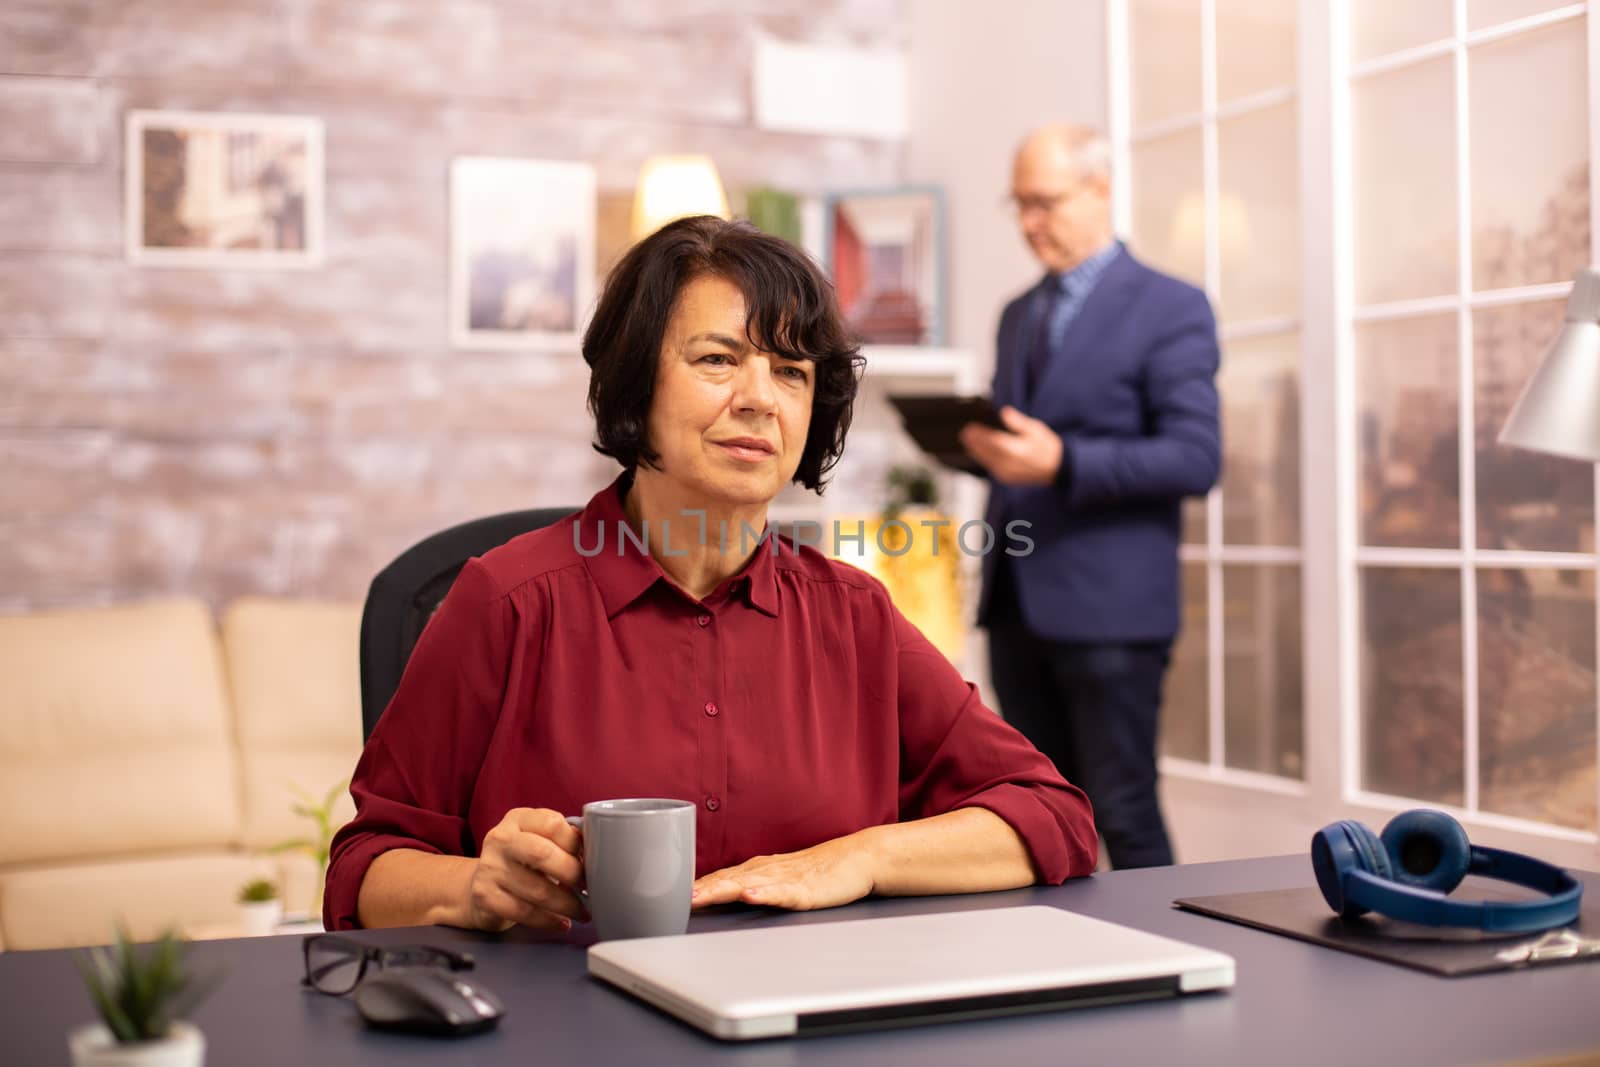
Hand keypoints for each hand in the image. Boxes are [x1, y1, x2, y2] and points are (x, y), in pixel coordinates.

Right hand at [464, 807, 588, 932]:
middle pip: (542, 855)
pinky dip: (548, 921)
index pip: (552, 824)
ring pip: (536, 890)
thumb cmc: (521, 860)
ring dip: (566, 905)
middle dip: (572, 874)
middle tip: (588, 888)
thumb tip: (598, 855)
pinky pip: (523, 912)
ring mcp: (490, 867)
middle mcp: (500, 839)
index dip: (576, 844)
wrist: (481, 883)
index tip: (591, 859)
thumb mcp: (537, 839)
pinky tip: (562, 923)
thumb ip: (562, 841)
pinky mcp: (484, 896)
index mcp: (518, 819)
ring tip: (582, 912)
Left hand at [691, 835, 876, 911]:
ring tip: (700, 897)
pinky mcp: (807, 890)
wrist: (857, 859)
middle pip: (727, 880)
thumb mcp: (778, 878)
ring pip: (748, 884)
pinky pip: (783, 893)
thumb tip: (719, 896)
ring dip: (722, 890)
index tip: (668, 896)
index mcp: (758, 869)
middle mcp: (767, 871)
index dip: (695, 886)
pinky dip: (765, 894)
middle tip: (675, 899)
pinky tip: (750, 896)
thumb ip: (751, 885)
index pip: (720, 877)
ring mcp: (786, 879)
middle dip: (701, 890)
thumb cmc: (817, 871)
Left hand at [958, 406, 1063, 485]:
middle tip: (963, 433)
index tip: (970, 427)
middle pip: (986, 452)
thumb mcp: (1036, 429)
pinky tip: (977, 452)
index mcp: (1018, 450)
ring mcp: (1007, 473)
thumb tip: (1004, 412)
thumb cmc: (1047, 447)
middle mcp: (1010, 464)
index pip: (993, 441)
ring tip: (966, 441)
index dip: (980, 434)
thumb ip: (1018, 422)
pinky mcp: (1006, 478)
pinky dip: (983, 459)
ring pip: (986, 461)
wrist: (1057, 468)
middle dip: (974, 442)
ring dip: (975, 451)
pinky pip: (990, 467)